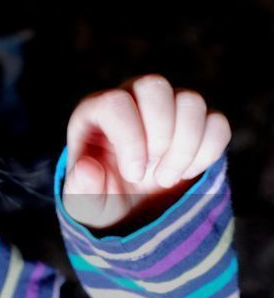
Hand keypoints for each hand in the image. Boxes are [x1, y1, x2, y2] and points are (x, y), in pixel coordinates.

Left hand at [61, 74, 230, 233]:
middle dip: (159, 133)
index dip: (130, 138)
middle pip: (155, 86)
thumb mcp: (85, 203)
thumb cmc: (104, 199)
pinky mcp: (199, 123)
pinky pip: (217, 122)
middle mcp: (133, 99)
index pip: (116, 103)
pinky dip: (207, 152)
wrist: (134, 211)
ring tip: (167, 178)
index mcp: (97, 111)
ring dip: (185, 146)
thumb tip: (88, 167)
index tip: (134, 174)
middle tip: (151, 171)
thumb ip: (81, 188)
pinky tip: (187, 173)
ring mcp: (168, 107)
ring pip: (191, 101)